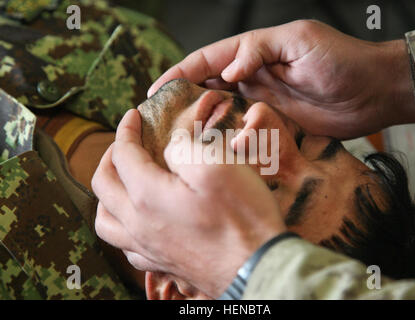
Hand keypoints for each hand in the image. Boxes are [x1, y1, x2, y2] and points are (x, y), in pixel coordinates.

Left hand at [92, 109, 286, 297]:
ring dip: (107, 194)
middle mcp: (138, 224)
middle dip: (110, 157)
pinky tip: (139, 219)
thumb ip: (183, 149)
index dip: (126, 130)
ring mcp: (146, 247)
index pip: (123, 155)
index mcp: (148, 195)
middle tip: (125, 144)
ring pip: (105, 220)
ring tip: (123, 182)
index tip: (134, 116)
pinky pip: (124, 244)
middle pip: (103, 185)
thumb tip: (169, 146)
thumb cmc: (242, 215)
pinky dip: (122, 224)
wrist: (258, 266)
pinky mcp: (160, 263)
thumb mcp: (217, 166)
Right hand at [149, 20, 414, 139]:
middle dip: (182, 98)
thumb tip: (226, 69)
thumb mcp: (299, 41)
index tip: (156, 90)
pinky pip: (243, 130)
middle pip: (207, 87)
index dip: (180, 73)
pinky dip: (225, 137)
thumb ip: (259, 49)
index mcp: (254, 53)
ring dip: (199, 120)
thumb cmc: (342, 60)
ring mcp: (261, 103)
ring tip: (176, 137)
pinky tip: (212, 149)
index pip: (207, 61)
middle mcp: (253, 77)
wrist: (373, 92)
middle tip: (158, 118)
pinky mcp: (273, 126)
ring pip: (221, 110)